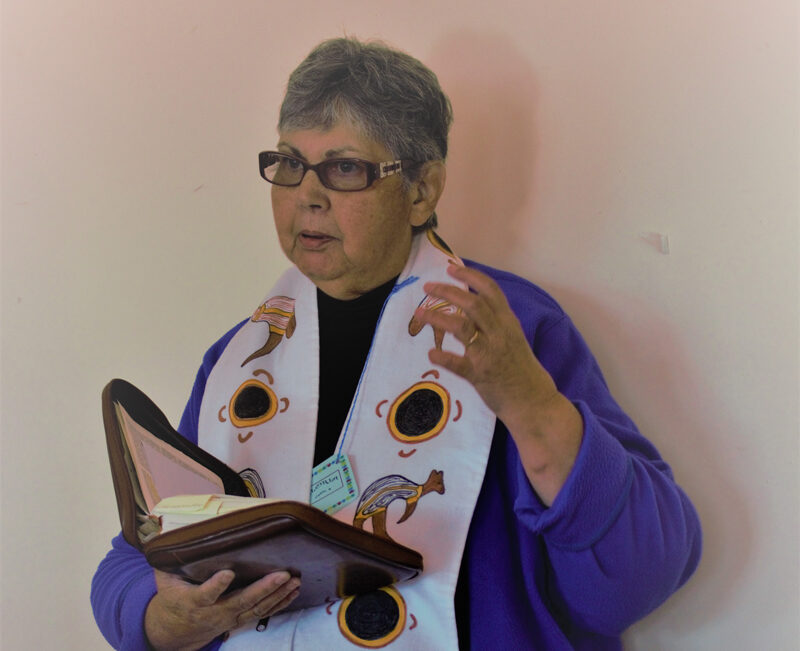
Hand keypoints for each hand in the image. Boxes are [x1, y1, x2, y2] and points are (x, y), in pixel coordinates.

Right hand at [145, 569, 300, 650]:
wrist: (176, 629)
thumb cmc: (173, 595)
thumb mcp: (164, 578)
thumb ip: (166, 557)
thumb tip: (161, 529)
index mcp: (193, 601)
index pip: (205, 595)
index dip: (216, 586)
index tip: (227, 573)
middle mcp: (214, 612)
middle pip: (240, 602)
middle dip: (262, 589)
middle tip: (282, 574)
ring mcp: (229, 617)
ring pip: (255, 608)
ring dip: (277, 595)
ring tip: (294, 580)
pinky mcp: (240, 619)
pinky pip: (262, 612)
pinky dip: (279, 603)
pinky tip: (293, 591)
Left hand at [414, 264, 557, 417]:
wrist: (533, 400)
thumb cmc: (520, 367)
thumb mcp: (513, 337)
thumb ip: (495, 321)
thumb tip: (470, 303)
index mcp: (508, 322)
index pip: (490, 290)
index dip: (470, 276)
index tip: (451, 268)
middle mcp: (499, 333)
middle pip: (472, 304)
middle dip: (448, 291)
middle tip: (428, 287)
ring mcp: (489, 354)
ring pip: (462, 328)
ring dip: (437, 318)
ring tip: (420, 313)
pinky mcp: (480, 375)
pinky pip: (457, 364)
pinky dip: (442, 357)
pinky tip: (431, 353)